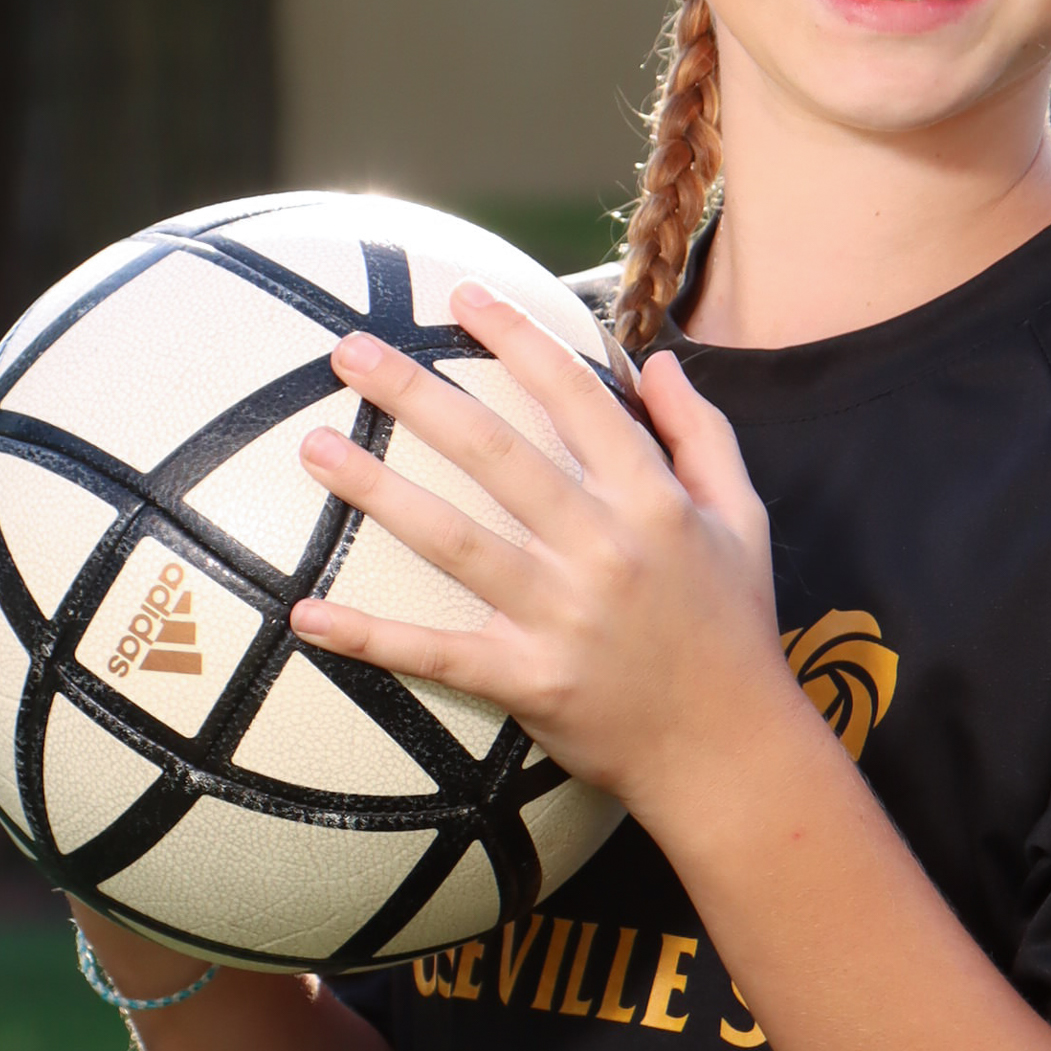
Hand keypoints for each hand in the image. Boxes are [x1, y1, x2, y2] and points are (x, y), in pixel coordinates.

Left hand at [288, 284, 794, 833]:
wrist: (735, 754)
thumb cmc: (735, 628)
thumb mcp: (744, 519)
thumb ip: (703, 432)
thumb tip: (658, 361)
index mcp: (653, 501)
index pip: (576, 399)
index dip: (519, 339)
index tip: (463, 296)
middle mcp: (604, 549)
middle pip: (496, 453)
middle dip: (419, 394)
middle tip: (352, 350)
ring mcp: (563, 616)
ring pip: (454, 539)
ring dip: (379, 490)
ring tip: (315, 445)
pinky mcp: (529, 681)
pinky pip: (437, 653)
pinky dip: (371, 637)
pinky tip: (307, 615)